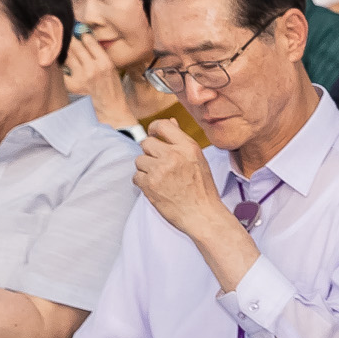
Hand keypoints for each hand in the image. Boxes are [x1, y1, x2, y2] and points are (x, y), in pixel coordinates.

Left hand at [64, 33, 135, 128]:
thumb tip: (84, 37)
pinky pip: (62, 69)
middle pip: (74, 44)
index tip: (76, 29)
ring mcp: (81, 77)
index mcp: (105, 62)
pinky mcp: (72, 85)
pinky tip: (64, 66)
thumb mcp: (111, 69)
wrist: (111, 110)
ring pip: (67, 54)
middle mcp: (93, 68)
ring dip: (65, 50)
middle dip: (70, 38)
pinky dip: (62, 66)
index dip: (80, 32)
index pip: (88, 39)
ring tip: (64, 49)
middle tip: (65, 34)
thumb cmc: (112, 89)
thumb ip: (99, 54)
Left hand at [132, 120, 234, 239]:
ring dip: (146, 169)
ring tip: (161, 180)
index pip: (162, 125)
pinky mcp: (149, 185)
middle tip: (161, 166)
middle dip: (150, 153)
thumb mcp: (198, 160)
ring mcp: (160, 170)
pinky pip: (136, 176)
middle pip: (146, 143)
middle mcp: (174, 156)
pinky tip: (158, 189)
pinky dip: (143, 183)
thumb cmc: (202, 189)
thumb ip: (181, 141)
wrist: (202, 216)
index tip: (154, 136)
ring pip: (139, 160)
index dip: (154, 130)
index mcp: (188, 147)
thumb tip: (170, 121)